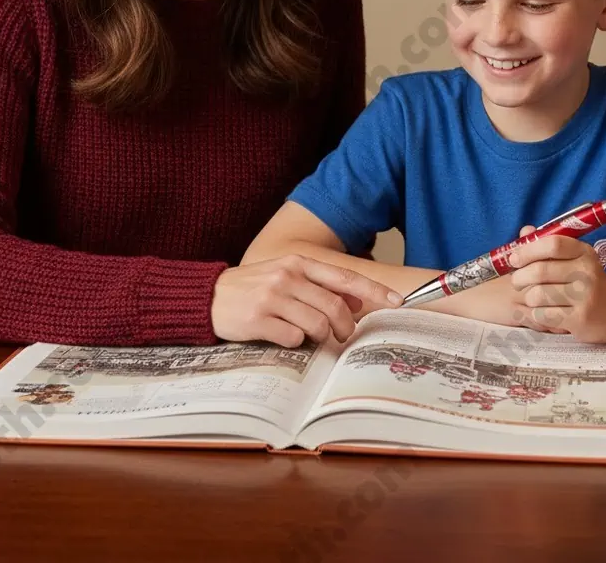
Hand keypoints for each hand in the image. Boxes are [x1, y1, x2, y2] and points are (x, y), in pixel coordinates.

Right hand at [211, 255, 402, 347]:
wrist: (208, 297)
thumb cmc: (253, 288)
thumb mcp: (286, 276)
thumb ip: (318, 285)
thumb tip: (356, 300)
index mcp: (299, 262)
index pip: (346, 277)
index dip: (374, 291)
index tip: (397, 302)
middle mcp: (288, 276)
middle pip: (335, 306)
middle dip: (347, 328)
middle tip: (345, 338)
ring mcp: (273, 297)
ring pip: (318, 325)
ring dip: (322, 338)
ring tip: (312, 338)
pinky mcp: (259, 319)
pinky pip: (293, 338)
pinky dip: (295, 343)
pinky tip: (283, 337)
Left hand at [506, 227, 605, 341]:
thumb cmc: (588, 281)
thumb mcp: (575, 258)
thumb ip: (548, 245)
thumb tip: (524, 233)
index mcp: (583, 253)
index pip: (552, 244)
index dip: (527, 250)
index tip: (514, 258)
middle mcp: (586, 273)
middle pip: (540, 271)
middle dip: (520, 277)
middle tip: (517, 281)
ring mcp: (584, 298)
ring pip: (537, 295)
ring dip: (527, 297)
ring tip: (531, 297)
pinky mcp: (579, 320)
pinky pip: (542, 315)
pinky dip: (533, 313)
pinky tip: (538, 311)